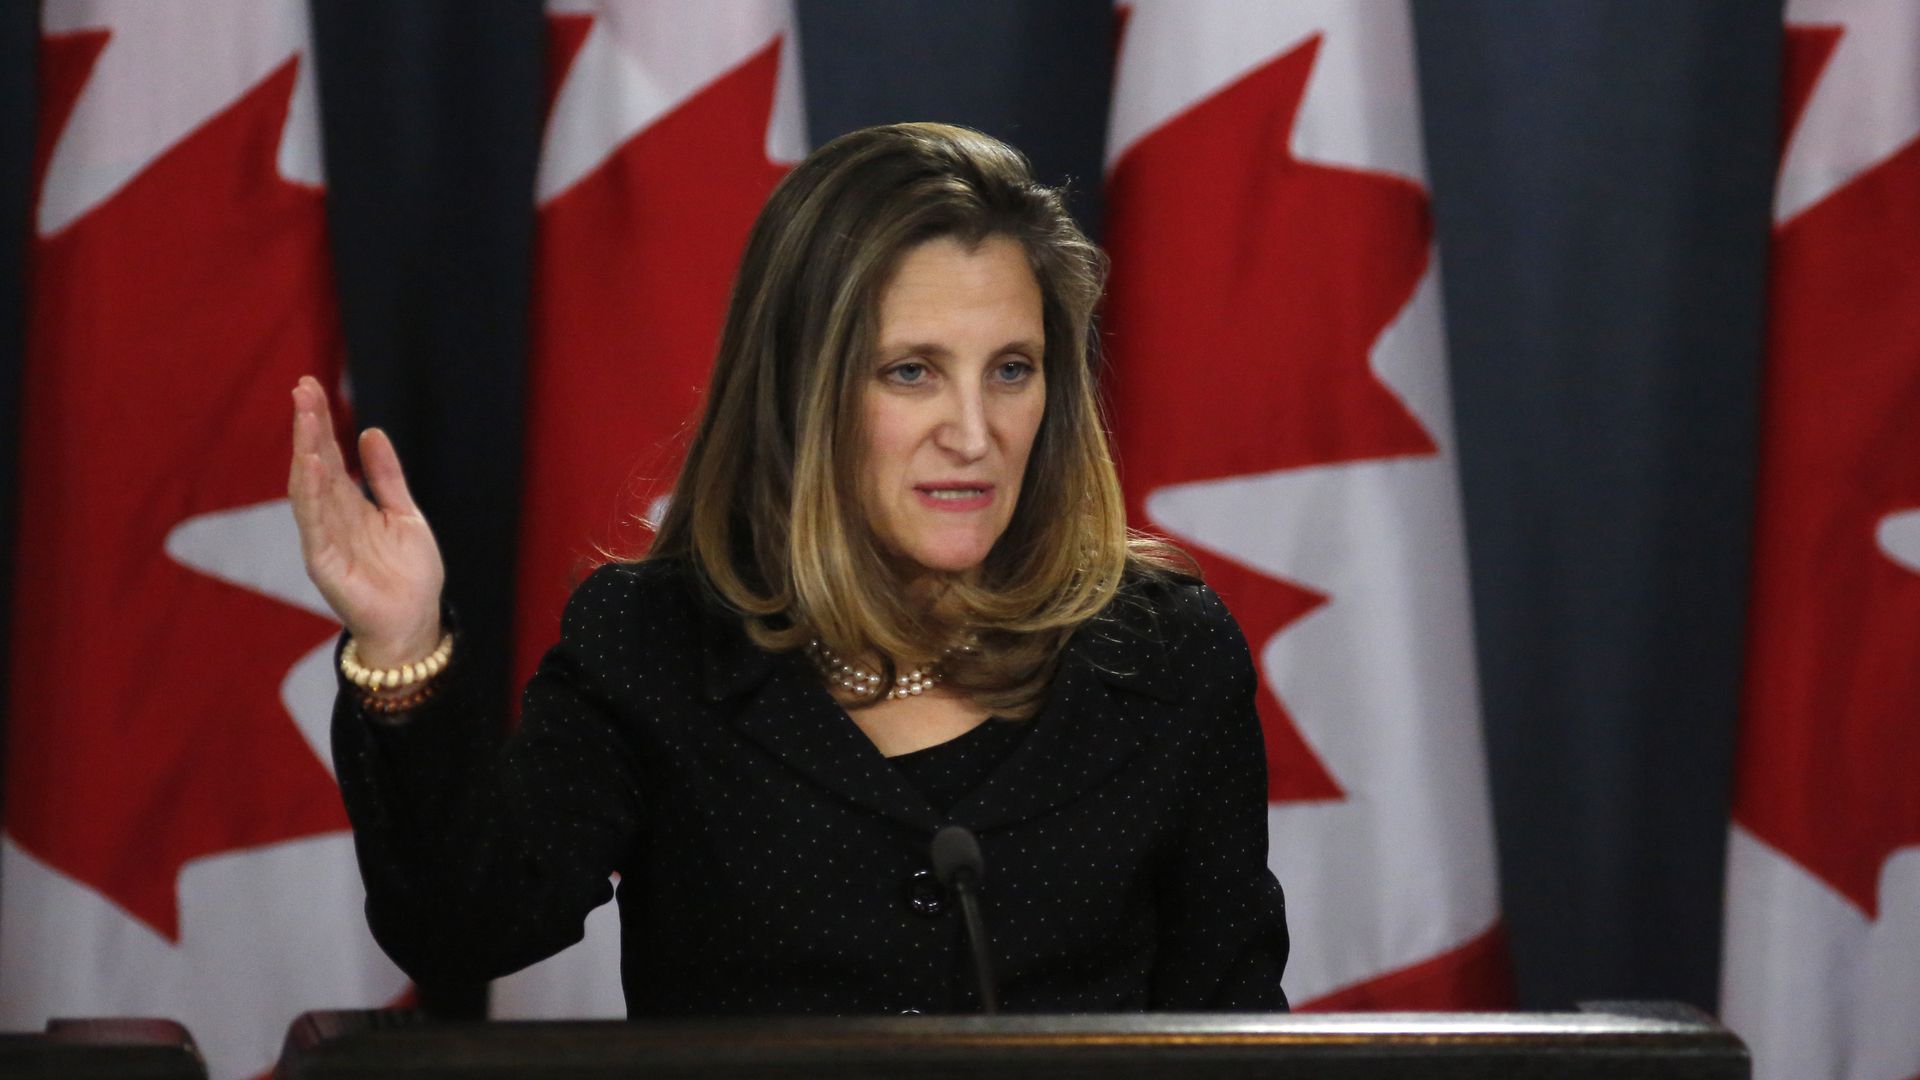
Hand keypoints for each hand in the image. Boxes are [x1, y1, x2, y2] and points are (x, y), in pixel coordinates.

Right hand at [288, 376, 445, 667]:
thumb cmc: (408, 574)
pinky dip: (311, 494)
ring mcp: (324, 539)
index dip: (320, 422)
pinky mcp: (324, 563)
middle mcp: (331, 517)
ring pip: (309, 487)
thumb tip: (370, 432)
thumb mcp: (404, 514)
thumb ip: (387, 476)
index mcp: (349, 505)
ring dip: (306, 450)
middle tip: (302, 387)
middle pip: (315, 463)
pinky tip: (311, 465)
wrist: (413, 623)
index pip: (329, 454)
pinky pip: (314, 524)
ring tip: (305, 415)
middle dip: (308, 426)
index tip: (310, 385)